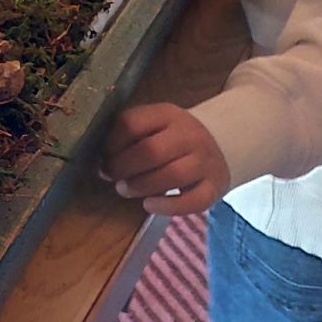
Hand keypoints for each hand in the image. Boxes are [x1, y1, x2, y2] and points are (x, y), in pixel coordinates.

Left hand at [101, 103, 230, 214]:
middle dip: (123, 168)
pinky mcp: (215, 186)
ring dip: (141, 186)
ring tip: (125, 190)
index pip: (131, 124)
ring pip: (172, 175)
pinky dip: (167, 207)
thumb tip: (102, 164)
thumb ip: (128, 137)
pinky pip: (193, 201)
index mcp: (167, 114)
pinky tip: (149, 205)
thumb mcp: (152, 126)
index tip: (105, 156)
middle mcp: (190, 135)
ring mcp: (206, 161)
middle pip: (151, 151)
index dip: (111, 143)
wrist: (219, 144)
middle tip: (113, 177)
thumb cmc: (171, 138)